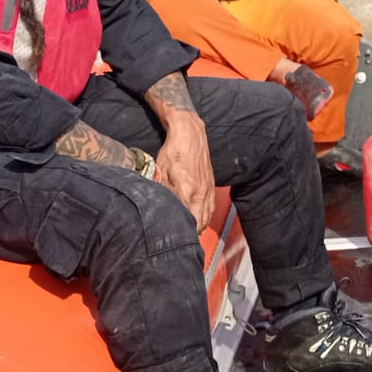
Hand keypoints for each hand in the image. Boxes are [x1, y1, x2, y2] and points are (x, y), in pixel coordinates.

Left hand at [155, 113, 214, 231]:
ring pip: (208, 215)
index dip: (184, 232)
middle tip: (182, 237)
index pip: (190, 221)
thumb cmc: (173, 151)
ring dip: (201, 225)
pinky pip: (211, 206)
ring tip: (190, 231)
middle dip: (193, 232)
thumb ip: (162, 191)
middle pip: (201, 222)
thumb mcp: (160, 171)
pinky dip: (206, 215)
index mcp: (188, 191)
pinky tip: (199, 217)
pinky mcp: (211, 184)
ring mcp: (208, 189)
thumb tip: (160, 207)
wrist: (190, 134)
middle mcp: (201, 193)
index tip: (177, 237)